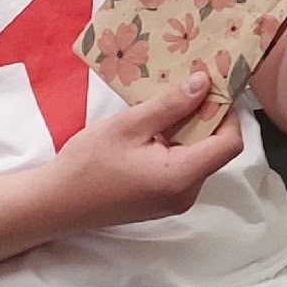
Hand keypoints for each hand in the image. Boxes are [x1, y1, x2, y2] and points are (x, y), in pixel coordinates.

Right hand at [46, 75, 246, 227]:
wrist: (57, 203)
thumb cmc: (87, 163)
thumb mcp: (128, 125)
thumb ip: (171, 105)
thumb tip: (204, 83)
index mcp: (181, 177)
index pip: (230, 143)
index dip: (228, 113)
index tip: (213, 86)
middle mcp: (187, 194)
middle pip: (216, 150)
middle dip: (207, 117)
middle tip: (188, 86)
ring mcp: (176, 201)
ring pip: (200, 157)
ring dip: (190, 130)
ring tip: (168, 104)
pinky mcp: (165, 201)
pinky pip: (184, 168)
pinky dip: (178, 145)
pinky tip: (156, 128)